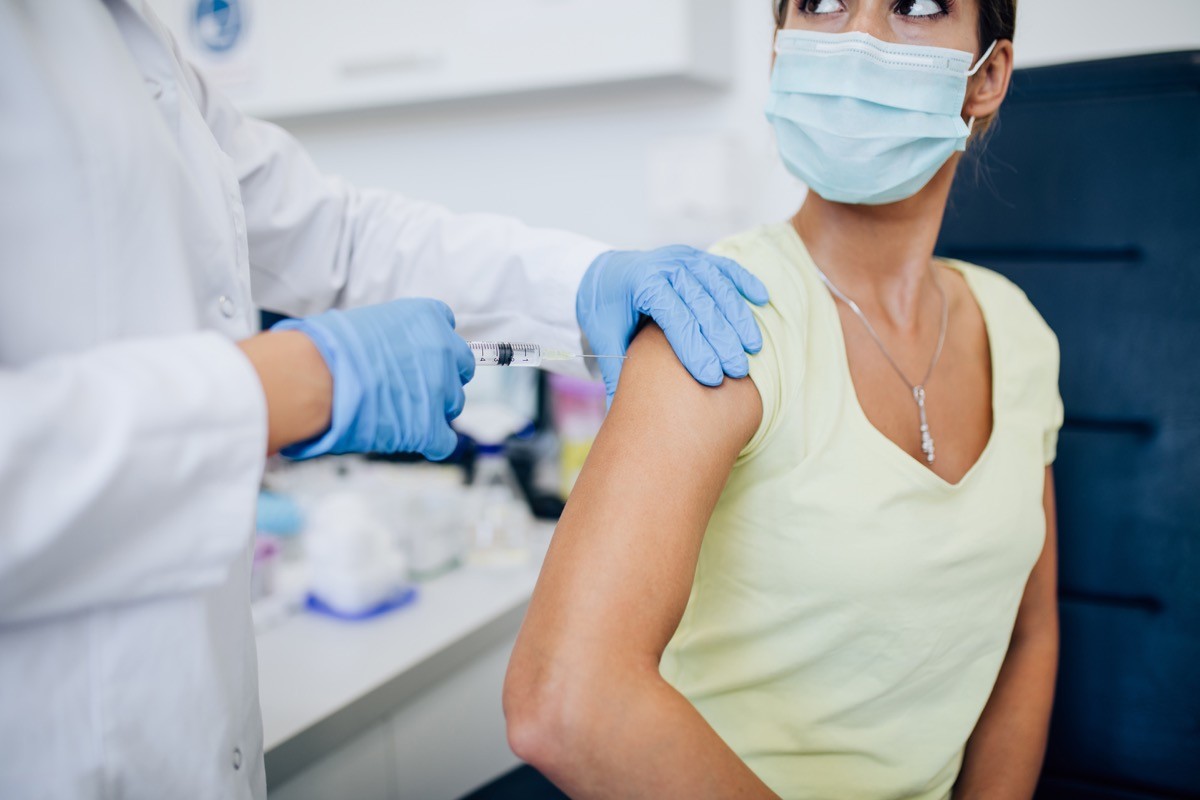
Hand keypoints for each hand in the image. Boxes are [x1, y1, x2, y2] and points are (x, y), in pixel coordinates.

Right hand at [273, 299, 474, 460]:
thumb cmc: (328, 347)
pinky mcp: (431, 427)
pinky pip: (445, 441)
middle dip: (443, 376)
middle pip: (461, 366)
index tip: (417, 353)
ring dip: (434, 408)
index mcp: (427, 317)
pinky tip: (412, 439)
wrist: (317, 378)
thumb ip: (394, 333)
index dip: (431, 343)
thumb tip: (391, 348)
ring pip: (454, 403)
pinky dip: (432, 443)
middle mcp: (443, 349)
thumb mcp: (368, 321)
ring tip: (401, 411)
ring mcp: (441, 389)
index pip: (446, 325)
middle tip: (414, 385)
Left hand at [576, 246, 769, 402]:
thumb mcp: (605, 338)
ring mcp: (684, 258)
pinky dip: (745, 282)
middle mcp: (666, 266)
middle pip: (701, 303)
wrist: (605, 274)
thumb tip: (617, 416)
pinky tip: (762, 301)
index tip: (711, 378)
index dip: (694, 348)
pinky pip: (726, 268)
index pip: (674, 317)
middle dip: (722, 339)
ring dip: (738, 317)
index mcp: (642, 283)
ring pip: (718, 286)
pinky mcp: (698, 257)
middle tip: (737, 370)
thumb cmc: (607, 310)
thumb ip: (616, 373)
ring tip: (753, 348)